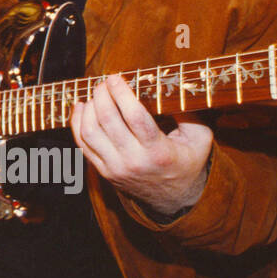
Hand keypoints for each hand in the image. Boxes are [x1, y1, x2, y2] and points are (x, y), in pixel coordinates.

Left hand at [71, 74, 212, 216]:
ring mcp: (115, 168)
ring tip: (94, 95)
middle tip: (103, 83)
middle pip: (107, 121)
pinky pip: (82, 145)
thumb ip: (189, 113)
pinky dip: (77, 123)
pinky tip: (81, 107)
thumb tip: (171, 88)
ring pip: (89, 133)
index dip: (121, 94)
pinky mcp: (103, 171)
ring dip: (88, 108)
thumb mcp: (200, 139)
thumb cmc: (187, 162)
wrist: (174, 200)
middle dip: (101, 96)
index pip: (134, 117)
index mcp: (159, 152)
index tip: (115, 77)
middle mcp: (134, 161)